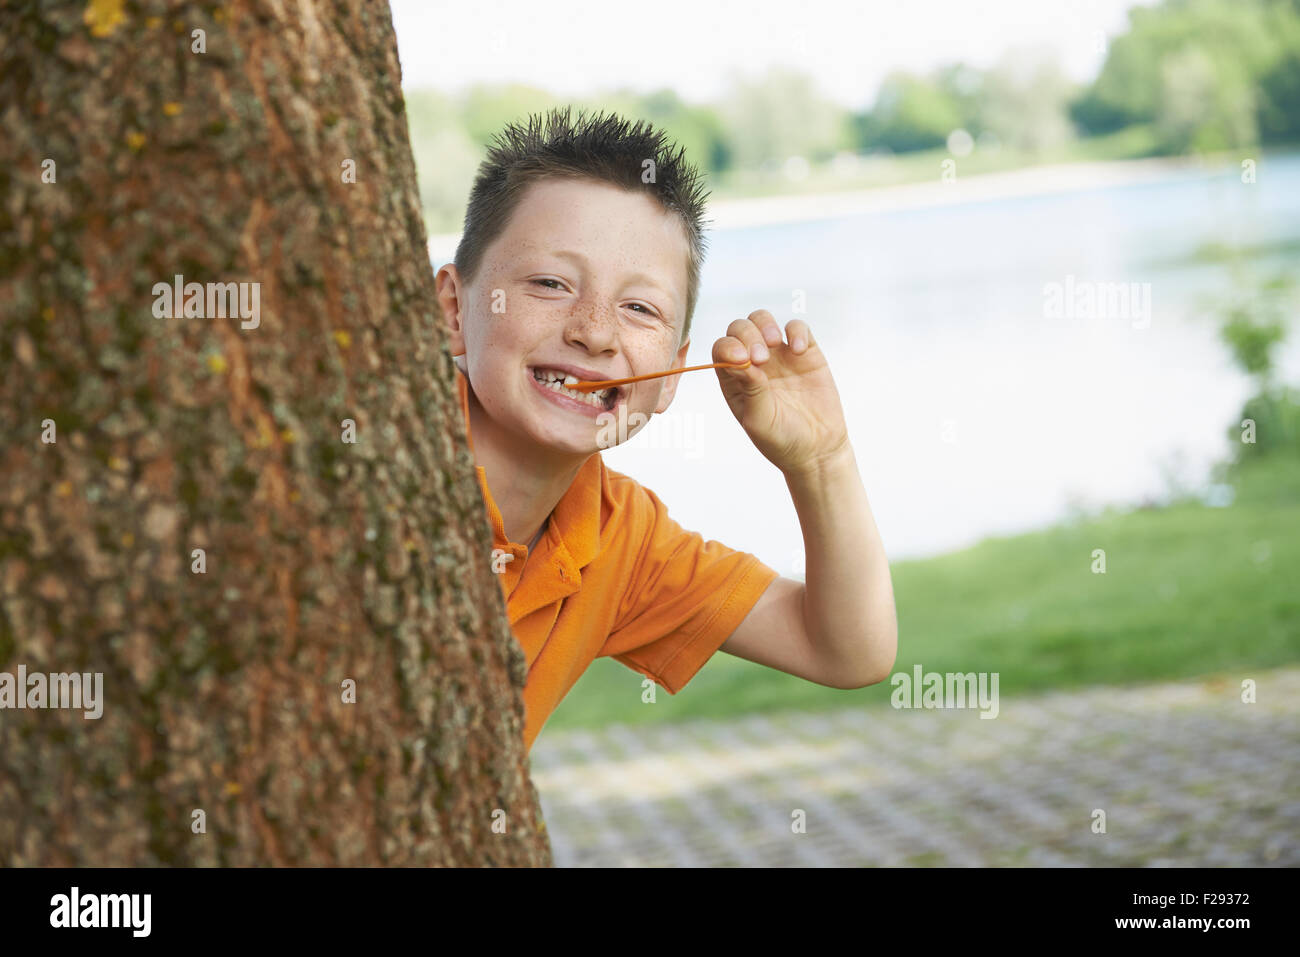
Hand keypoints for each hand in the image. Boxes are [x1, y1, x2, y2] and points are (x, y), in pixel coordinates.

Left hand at [712, 310, 850, 476]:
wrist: (817, 449)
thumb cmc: (781, 439)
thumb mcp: (759, 420)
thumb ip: (750, 389)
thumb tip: (739, 361)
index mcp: (734, 378)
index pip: (722, 349)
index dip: (728, 347)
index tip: (742, 360)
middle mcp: (753, 362)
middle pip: (739, 328)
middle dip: (747, 335)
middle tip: (762, 359)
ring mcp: (779, 355)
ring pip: (763, 320)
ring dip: (765, 324)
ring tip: (775, 343)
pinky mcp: (806, 352)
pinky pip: (797, 327)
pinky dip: (796, 331)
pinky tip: (799, 350)